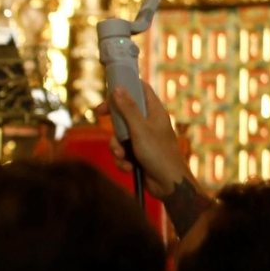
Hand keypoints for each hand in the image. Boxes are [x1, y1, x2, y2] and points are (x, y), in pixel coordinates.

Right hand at [94, 80, 188, 198]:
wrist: (168, 184)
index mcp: (154, 112)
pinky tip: (129, 166)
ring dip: (116, 146)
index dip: (125, 87)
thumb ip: (128, 108)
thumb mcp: (140, 129)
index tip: (110, 91)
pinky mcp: (137, 154)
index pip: (141, 89)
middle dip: (113, 120)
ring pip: (119, 134)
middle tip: (101, 115)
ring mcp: (142, 139)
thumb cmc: (159, 153)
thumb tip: (118, 88)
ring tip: (122, 155)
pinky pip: (121, 151)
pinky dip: (122, 159)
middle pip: (125, 111)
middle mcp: (148, 123)